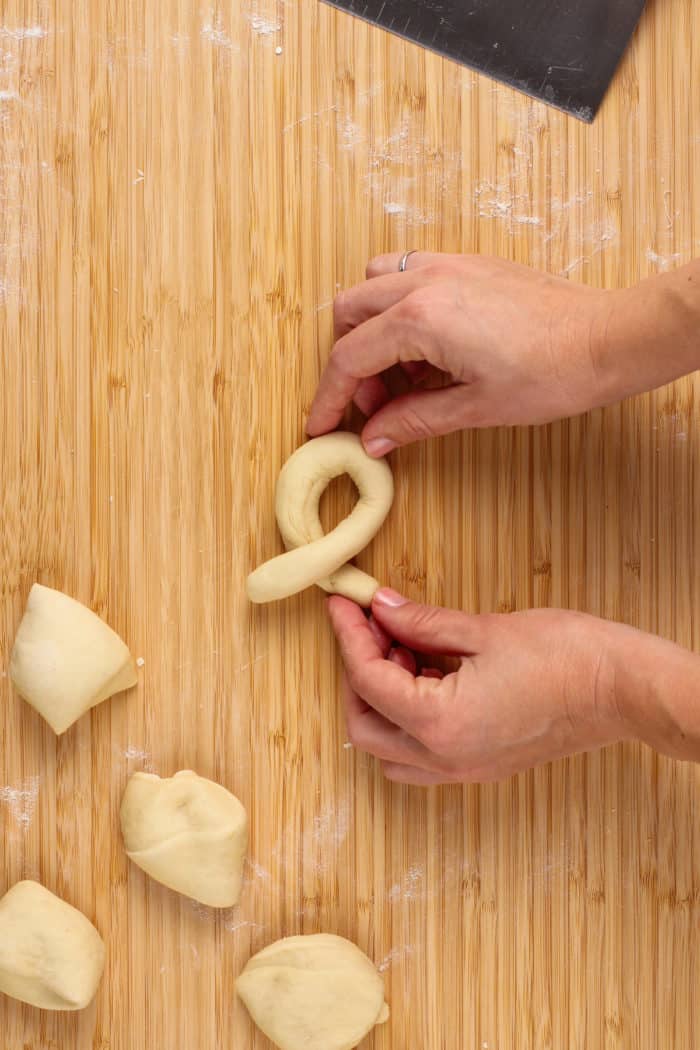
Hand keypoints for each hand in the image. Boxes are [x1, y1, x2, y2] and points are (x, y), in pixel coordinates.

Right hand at [307, 252, 620, 453]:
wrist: (608, 339)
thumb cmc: (553, 373)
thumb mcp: (475, 408)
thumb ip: (414, 420)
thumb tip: (374, 440)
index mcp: (420, 317)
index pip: (350, 358)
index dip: (330, 398)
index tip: (322, 426)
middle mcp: (425, 281)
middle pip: (350, 313)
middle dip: (349, 363)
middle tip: (373, 405)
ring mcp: (448, 265)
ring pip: (375, 283)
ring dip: (371, 328)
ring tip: (402, 375)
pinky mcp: (470, 264)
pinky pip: (409, 274)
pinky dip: (401, 309)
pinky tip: (429, 350)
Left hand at [328, 589, 629, 784]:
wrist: (623, 689)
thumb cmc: (565, 657)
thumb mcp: (483, 629)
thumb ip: (421, 622)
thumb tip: (380, 606)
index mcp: (440, 725)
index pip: (368, 680)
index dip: (349, 636)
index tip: (343, 605)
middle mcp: (445, 759)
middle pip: (365, 726)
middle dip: (358, 674)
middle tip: (372, 628)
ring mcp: (464, 769)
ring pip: (390, 748)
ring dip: (382, 700)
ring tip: (405, 648)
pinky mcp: (481, 765)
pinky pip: (421, 753)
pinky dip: (409, 717)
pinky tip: (429, 672)